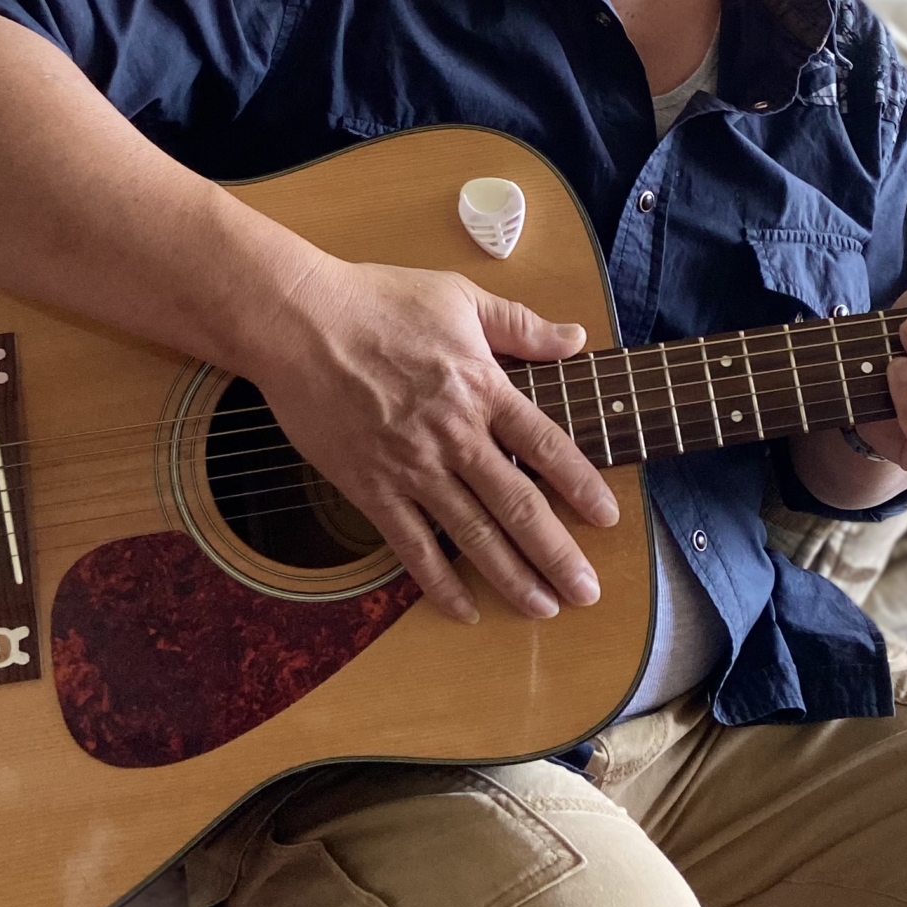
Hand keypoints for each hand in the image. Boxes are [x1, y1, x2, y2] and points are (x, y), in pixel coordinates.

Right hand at [244, 258, 619, 624]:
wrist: (298, 322)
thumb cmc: (377, 300)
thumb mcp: (459, 297)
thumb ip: (520, 324)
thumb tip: (575, 337)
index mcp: (481, 388)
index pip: (546, 446)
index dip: (581, 485)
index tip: (608, 518)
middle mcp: (454, 435)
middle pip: (518, 505)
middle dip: (556, 554)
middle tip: (586, 592)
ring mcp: (411, 466)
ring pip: (472, 534)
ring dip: (511, 577)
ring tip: (542, 609)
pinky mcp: (370, 487)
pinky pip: (411, 545)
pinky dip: (439, 581)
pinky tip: (464, 609)